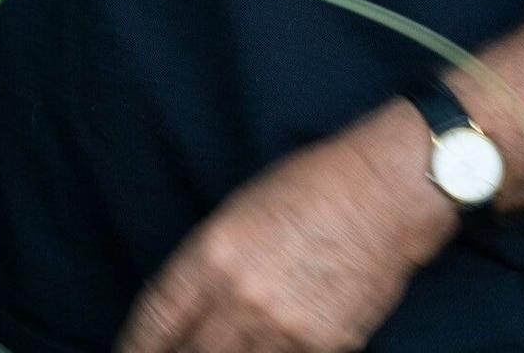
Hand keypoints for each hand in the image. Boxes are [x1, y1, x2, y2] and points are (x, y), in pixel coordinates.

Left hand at [117, 109, 457, 352]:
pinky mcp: (325, 345)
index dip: (136, 346)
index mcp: (212, 253)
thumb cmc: (313, 187)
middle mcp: (242, 295)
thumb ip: (209, 264)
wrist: (387, 192)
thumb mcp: (239, 212)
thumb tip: (188, 309)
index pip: (157, 318)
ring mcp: (285, 326)